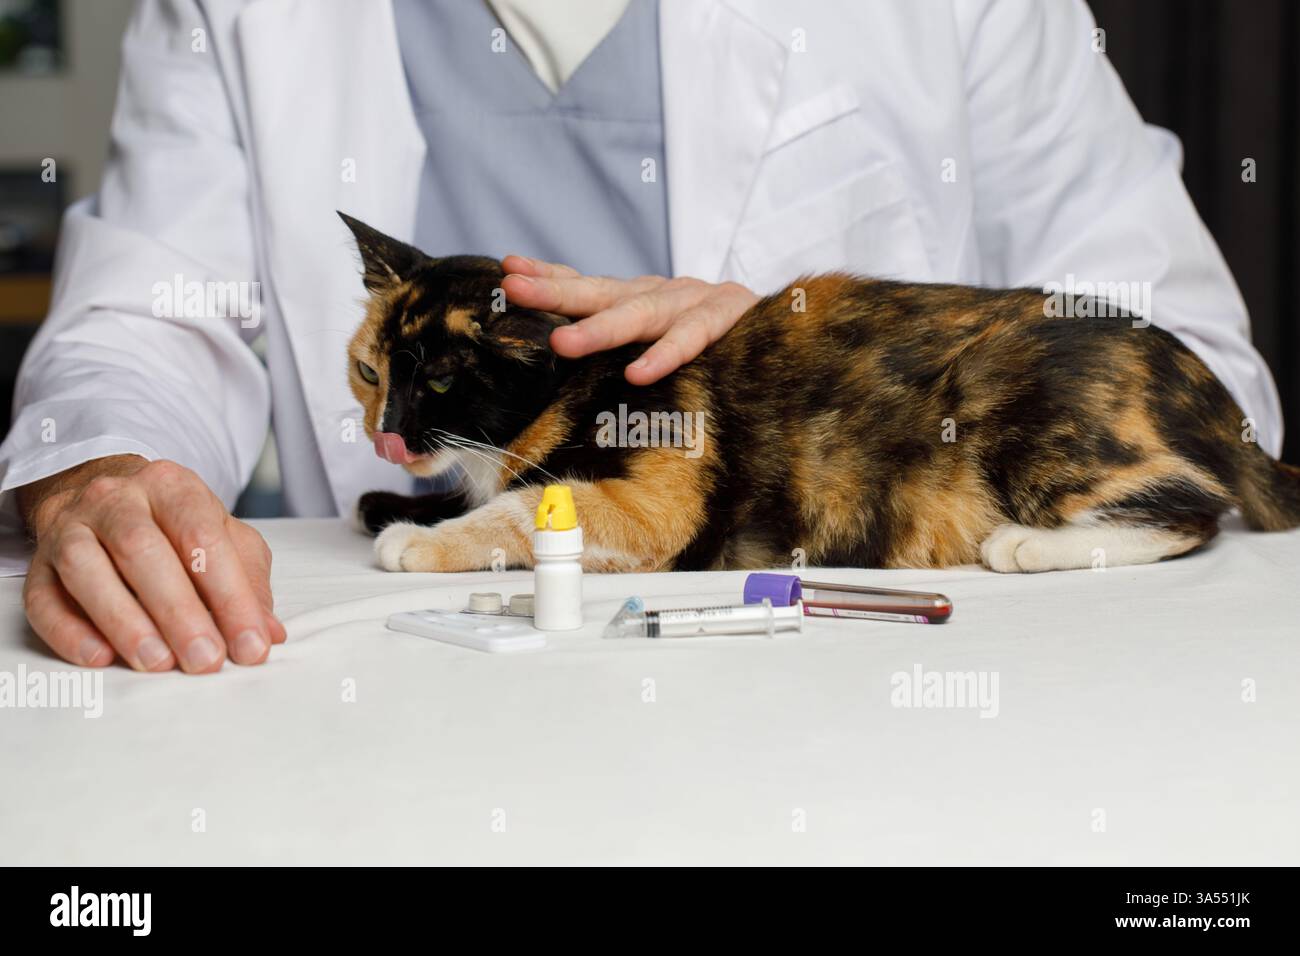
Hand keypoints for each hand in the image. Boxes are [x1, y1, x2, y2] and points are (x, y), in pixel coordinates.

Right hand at [18, 456, 284, 672]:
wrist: (106, 499)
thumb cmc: (175, 527)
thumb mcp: (223, 538)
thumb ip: (248, 581)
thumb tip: (269, 632)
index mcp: (173, 486)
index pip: (204, 538)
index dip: (231, 596)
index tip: (251, 646)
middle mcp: (117, 498)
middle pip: (143, 550)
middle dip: (179, 611)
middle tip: (205, 660)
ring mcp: (71, 527)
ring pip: (87, 569)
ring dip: (124, 621)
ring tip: (158, 663)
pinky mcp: (39, 563)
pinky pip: (43, 597)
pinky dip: (70, 632)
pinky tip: (100, 658)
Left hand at [500, 256, 757, 383]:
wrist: (794, 330)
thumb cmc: (721, 341)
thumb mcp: (666, 334)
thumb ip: (628, 340)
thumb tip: (567, 355)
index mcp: (644, 297)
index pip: (589, 284)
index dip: (550, 276)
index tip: (508, 269)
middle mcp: (664, 293)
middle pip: (602, 291)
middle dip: (556, 290)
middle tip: (515, 290)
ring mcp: (696, 302)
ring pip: (642, 313)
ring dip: (601, 328)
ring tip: (563, 342)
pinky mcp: (729, 319)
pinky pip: (693, 339)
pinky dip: (665, 355)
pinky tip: (639, 372)